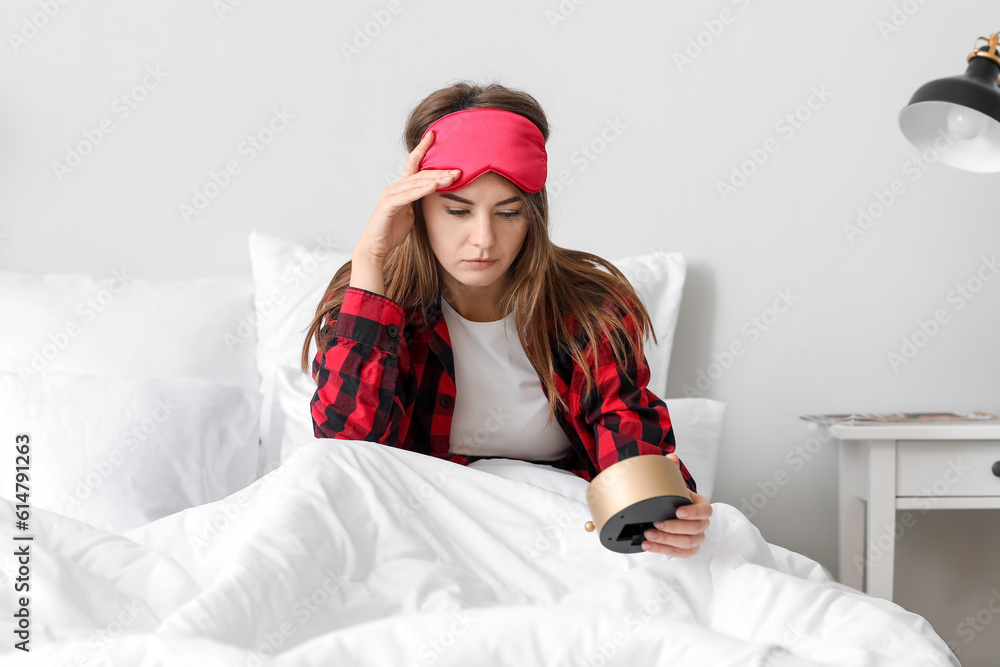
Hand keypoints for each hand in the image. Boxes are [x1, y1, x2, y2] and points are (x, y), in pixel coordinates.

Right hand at [355, 130, 460, 262]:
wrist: (376, 247)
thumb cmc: (392, 231)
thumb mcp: (412, 213)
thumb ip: (420, 201)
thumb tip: (433, 194)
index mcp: (401, 187)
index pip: (413, 163)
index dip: (422, 148)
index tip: (432, 135)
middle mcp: (395, 187)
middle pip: (421, 174)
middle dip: (440, 171)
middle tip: (458, 169)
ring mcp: (390, 194)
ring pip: (417, 182)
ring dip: (436, 179)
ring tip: (452, 177)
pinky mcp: (388, 205)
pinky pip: (408, 195)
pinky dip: (422, 190)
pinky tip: (434, 186)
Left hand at [640, 453, 711, 557]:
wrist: (673, 514)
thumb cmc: (675, 500)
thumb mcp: (674, 485)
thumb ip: (672, 471)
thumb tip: (671, 457)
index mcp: (701, 507)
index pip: (705, 511)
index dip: (693, 512)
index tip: (678, 511)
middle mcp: (702, 524)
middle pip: (696, 530)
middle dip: (675, 527)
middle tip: (657, 523)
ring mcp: (696, 538)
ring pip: (688, 543)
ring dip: (667, 540)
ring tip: (648, 535)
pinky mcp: (687, 550)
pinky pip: (679, 554)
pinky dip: (663, 550)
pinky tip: (648, 545)